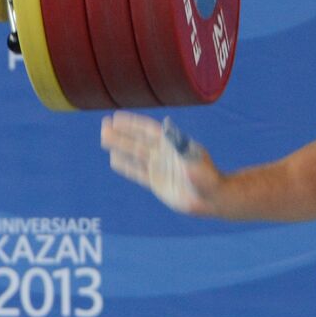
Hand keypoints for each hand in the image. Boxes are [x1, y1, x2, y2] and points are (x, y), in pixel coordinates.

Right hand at [100, 111, 220, 213]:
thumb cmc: (207, 177)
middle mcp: (165, 154)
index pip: (149, 130)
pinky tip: (114, 159)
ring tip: (104, 138)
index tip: (116, 117)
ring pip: (135, 155)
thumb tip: (167, 127)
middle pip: (139, 141)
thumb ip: (179, 145)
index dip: (133, 124)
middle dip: (122, 133)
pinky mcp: (157, 182)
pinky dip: (126, 166)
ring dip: (120, 147)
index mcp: (174, 144)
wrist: (211, 199)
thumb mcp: (193, 159)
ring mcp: (160, 168)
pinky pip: (137, 172)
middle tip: (104, 125)